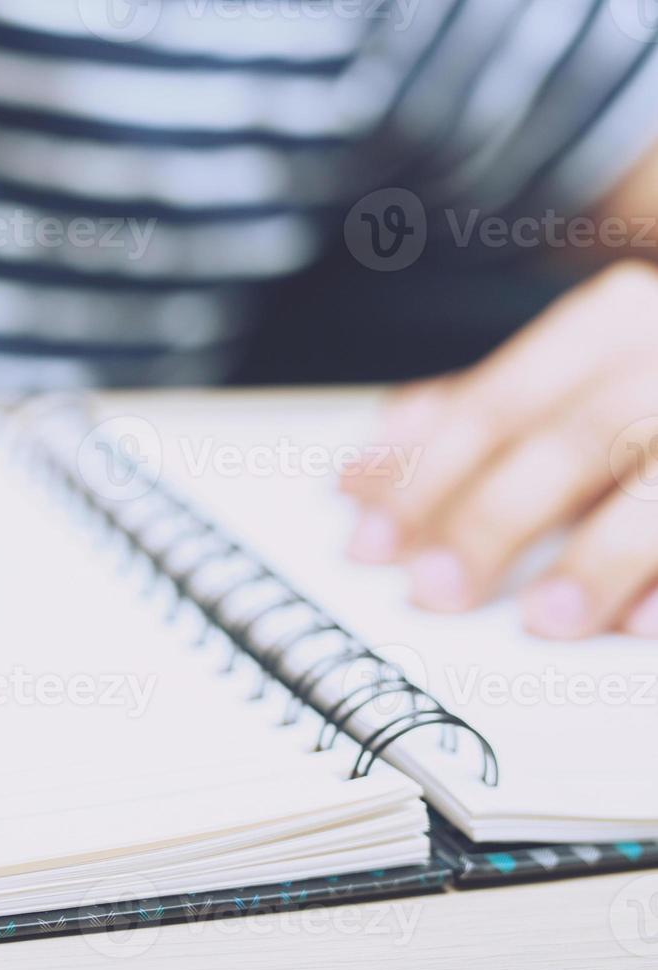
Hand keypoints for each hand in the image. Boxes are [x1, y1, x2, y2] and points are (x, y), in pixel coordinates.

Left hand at [342, 261, 657, 639]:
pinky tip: (644, 625)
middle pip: (576, 435)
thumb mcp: (569, 383)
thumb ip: (477, 418)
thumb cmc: (650, 396)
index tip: (370, 541)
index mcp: (618, 321)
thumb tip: (364, 474)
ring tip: (545, 622)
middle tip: (436, 591)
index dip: (426, 474)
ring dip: (602, 554)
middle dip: (496, 517)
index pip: (501, 402)